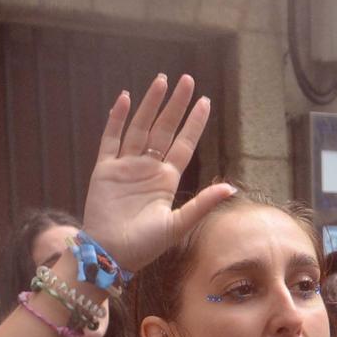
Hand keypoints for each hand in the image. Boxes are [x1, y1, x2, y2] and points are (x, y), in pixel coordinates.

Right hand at [82, 74, 234, 272]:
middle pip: (164, 129)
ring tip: (161, 81)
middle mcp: (147, 169)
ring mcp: (125, 167)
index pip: (183, 144)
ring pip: (139, 127)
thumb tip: (231, 188)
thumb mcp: (178, 225)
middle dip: (175, 105)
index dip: (194, 123)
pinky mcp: (104, 170)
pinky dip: (117, 120)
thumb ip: (202, 204)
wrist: (109, 256)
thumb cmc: (144, 246)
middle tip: (187, 80)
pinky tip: (125, 99)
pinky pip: (111, 139)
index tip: (205, 101)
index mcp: (166, 180)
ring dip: (150, 104)